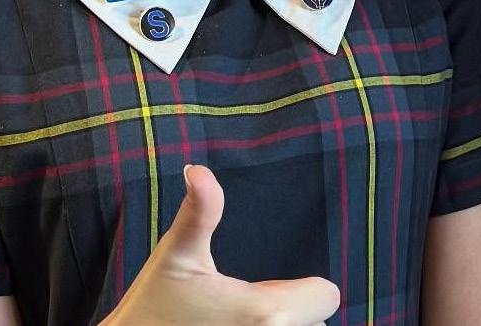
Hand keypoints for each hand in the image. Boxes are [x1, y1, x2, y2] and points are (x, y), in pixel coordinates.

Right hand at [101, 164, 339, 325]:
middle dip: (293, 316)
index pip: (328, 297)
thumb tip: (197, 169)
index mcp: (264, 312)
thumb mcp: (176, 254)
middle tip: (250, 313)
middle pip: (317, 325)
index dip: (307, 290)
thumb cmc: (152, 306)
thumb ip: (199, 211)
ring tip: (245, 325)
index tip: (271, 291)